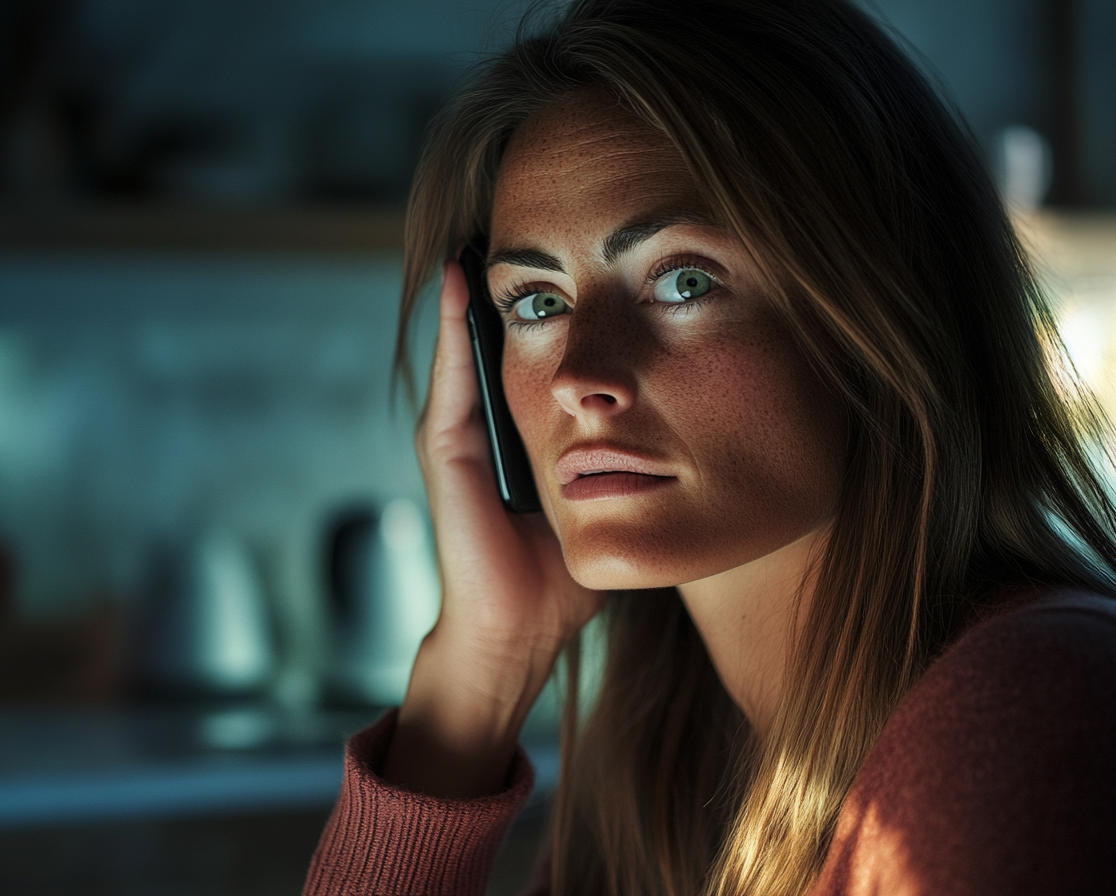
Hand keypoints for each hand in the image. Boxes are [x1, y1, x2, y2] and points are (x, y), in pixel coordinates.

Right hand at [384, 260, 603, 797]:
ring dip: (475, 293)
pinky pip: (452, 377)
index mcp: (515, 439)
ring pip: (465, 348)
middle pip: (493, 343)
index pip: (527, 359)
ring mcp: (453, 436)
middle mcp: (480, 429)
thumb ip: (619, 466)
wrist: (519, 631)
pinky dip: (455, 329)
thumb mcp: (597, 500)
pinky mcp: (444, 449)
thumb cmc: (560, 578)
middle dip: (509, 289)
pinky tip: (466, 285)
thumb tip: (671, 434)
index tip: (567, 256)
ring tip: (487, 235)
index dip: (543, 311)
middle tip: (523, 222)